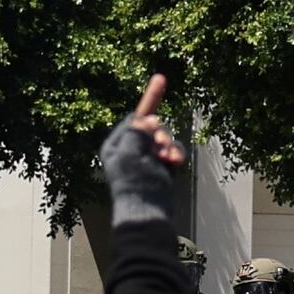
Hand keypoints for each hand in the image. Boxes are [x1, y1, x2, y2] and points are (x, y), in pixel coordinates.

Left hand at [99, 77, 189, 233]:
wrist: (149, 214)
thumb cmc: (135, 186)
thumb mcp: (130, 155)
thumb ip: (137, 133)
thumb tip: (148, 118)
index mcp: (117, 145)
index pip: (135, 117)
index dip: (149, 101)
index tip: (161, 79)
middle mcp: (131, 149)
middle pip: (152, 126)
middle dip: (161, 133)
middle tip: (161, 146)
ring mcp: (147, 158)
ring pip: (165, 138)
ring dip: (170, 145)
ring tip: (169, 158)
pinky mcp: (162, 167)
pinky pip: (173, 150)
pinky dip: (176, 154)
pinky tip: (176, 162)